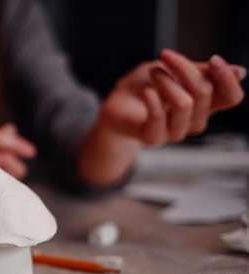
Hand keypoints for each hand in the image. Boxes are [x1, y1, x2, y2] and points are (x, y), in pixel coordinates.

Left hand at [98, 49, 244, 145]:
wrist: (116, 105)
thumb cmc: (146, 85)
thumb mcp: (174, 70)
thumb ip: (202, 72)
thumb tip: (241, 72)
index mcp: (205, 103)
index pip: (232, 98)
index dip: (227, 79)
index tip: (214, 59)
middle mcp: (194, 120)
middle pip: (205, 93)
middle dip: (184, 68)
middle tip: (165, 56)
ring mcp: (175, 132)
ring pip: (184, 104)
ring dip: (166, 82)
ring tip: (153, 72)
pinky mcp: (153, 138)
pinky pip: (159, 118)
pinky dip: (152, 99)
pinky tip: (146, 89)